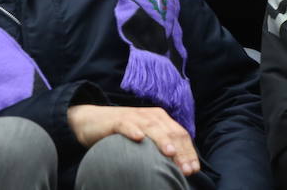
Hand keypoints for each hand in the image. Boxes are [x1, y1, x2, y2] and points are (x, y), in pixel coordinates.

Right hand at [67, 104, 198, 175]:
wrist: (92, 120)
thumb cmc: (123, 133)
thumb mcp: (145, 138)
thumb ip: (159, 147)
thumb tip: (177, 166)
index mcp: (162, 120)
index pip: (181, 135)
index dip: (189, 152)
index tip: (194, 169)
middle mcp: (152, 116)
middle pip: (171, 133)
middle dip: (181, 151)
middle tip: (186, 169)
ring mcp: (135, 117)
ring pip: (153, 127)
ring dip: (162, 140)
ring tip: (170, 153)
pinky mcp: (117, 121)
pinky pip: (127, 125)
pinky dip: (133, 131)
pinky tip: (139, 139)